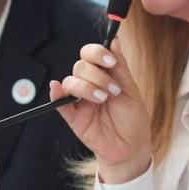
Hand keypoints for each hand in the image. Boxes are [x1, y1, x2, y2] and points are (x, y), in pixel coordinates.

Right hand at [50, 39, 151, 183]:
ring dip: (87, 87)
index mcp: (103, 75)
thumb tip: (114, 41)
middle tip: (112, 90)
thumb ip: (120, 67)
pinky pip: (58, 102)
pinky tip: (57, 89)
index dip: (97, 53)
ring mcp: (80, 100)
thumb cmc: (132, 120)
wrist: (131, 148)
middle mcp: (90, 85)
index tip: (110, 61)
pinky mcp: (72, 117)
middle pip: (80, 66)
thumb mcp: (131, 90)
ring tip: (103, 100)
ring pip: (71, 82)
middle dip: (97, 75)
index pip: (91, 55)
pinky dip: (56, 94)